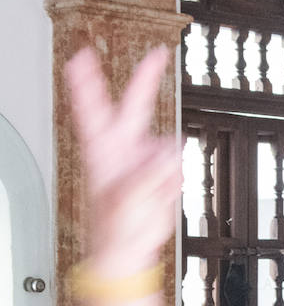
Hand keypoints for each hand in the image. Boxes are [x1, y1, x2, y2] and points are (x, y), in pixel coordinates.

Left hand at [65, 47, 181, 276]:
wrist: (128, 250)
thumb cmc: (114, 229)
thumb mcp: (128, 200)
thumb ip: (148, 173)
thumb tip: (168, 150)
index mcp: (102, 152)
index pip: (92, 109)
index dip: (88, 81)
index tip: (83, 55)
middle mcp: (122, 150)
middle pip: (134, 106)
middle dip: (146, 80)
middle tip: (157, 55)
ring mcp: (142, 161)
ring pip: (166, 144)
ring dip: (168, 164)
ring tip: (158, 191)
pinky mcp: (160, 174)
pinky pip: (178, 168)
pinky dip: (175, 181)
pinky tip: (163, 196)